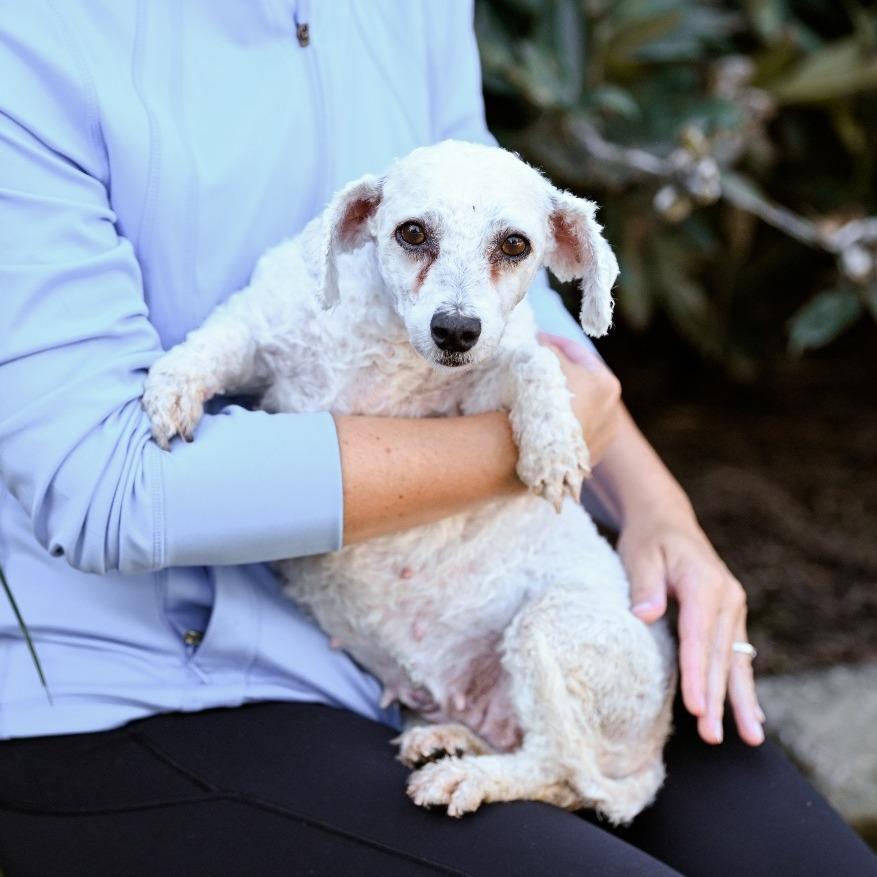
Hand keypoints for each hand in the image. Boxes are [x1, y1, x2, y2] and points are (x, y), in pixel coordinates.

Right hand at [538, 333, 621, 466]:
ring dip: (560, 404)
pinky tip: (539, 425)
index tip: (535, 338)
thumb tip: (543, 342)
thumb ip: (548, 349)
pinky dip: (557, 429)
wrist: (536, 452)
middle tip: (534, 367)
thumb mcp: (545, 363)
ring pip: (577, 414)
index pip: (578, 355)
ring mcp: (600, 441)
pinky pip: (569, 438)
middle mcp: (611, 414)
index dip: (554, 343)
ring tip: (535, 399)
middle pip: (582, 385)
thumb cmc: (544, 400)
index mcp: (607, 385)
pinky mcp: (585, 462)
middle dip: (559, 374)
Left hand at [617, 508, 765, 746]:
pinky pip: (737, 654)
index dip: (696, 674)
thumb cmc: (649, 540)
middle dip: (717, 698)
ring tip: (749, 737)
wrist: (667, 521)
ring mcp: (733, 607)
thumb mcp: (640, 555)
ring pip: (736, 660)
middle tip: (713, 735)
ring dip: (739, 700)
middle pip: (720, 655)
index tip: (695, 707)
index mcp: (704, 583)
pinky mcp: (730, 615)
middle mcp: (727, 597)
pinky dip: (742, 684)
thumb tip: (645, 616)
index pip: (699, 637)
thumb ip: (644, 586)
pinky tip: (752, 714)